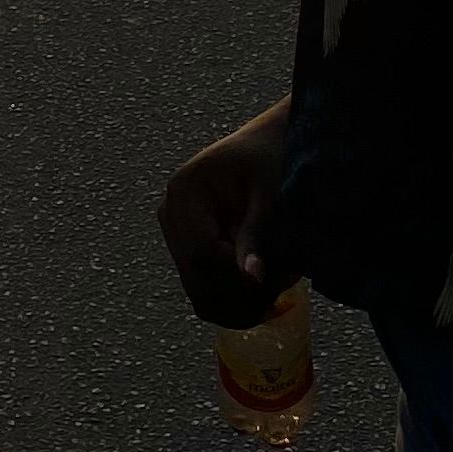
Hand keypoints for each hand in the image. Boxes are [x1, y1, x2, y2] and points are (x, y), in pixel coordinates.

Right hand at [157, 101, 290, 324]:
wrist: (267, 145)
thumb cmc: (270, 158)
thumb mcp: (268, 190)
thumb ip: (256, 231)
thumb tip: (251, 277)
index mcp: (184, 189)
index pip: (201, 250)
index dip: (236, 274)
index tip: (276, 281)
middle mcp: (170, 213)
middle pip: (196, 277)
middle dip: (240, 296)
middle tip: (282, 297)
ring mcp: (176, 235)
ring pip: (199, 294)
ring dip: (239, 305)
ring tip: (278, 294)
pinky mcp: (188, 251)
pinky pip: (205, 292)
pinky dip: (235, 304)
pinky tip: (266, 295)